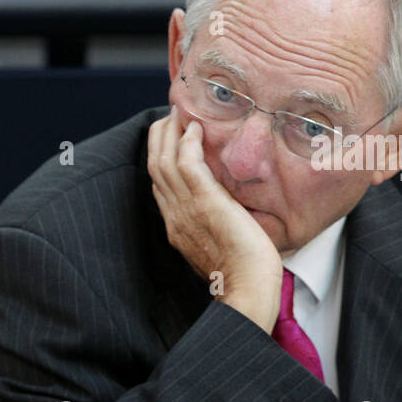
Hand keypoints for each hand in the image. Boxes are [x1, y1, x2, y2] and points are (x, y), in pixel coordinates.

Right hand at [147, 106, 282, 330]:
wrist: (248, 288)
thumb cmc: (245, 275)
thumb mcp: (221, 247)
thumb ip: (215, 227)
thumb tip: (227, 213)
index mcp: (176, 228)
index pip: (160, 185)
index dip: (161, 158)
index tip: (171, 138)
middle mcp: (175, 215)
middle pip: (154, 167)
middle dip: (159, 138)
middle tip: (170, 115)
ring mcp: (186, 209)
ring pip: (163, 160)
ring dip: (169, 132)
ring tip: (179, 112)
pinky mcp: (204, 201)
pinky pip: (185, 163)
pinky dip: (187, 141)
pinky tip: (195, 127)